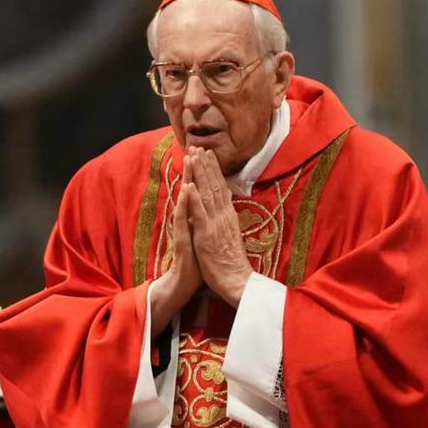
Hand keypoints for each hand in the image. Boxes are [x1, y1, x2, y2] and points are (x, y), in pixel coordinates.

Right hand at [150, 155, 202, 334]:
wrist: (185, 286)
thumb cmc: (197, 265)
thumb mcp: (202, 239)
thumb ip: (201, 222)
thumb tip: (207, 208)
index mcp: (195, 220)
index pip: (198, 193)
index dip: (201, 174)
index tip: (203, 155)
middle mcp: (188, 222)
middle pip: (191, 191)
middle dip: (193, 169)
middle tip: (193, 147)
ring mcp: (184, 230)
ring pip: (186, 201)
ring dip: (187, 179)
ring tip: (188, 161)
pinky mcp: (183, 241)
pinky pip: (183, 220)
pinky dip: (186, 204)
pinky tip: (187, 190)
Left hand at [185, 147, 252, 307]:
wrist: (237, 281)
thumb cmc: (232, 264)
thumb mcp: (230, 238)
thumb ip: (225, 223)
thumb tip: (223, 212)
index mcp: (228, 217)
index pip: (221, 189)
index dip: (214, 171)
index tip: (208, 155)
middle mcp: (224, 216)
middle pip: (215, 186)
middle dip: (206, 165)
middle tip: (198, 147)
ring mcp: (216, 224)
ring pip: (207, 194)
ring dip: (200, 174)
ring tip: (194, 157)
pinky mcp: (207, 235)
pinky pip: (201, 214)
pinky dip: (195, 199)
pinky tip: (190, 185)